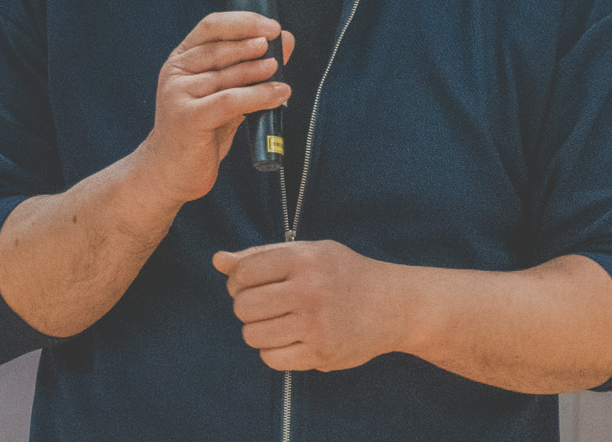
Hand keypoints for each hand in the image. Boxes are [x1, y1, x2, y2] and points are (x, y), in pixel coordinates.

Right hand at [126, 12, 293, 206]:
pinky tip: (278, 95)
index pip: (211, 27)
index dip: (243, 22)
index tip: (271, 26)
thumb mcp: (225, 96)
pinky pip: (230, 101)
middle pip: (220, 49)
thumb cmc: (199, 134)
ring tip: (280, 71)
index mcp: (181, 60)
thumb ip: (250, 70)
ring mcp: (178, 94)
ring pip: (227, 76)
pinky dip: (258, 96)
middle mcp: (176, 73)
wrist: (168, 174)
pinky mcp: (187, 118)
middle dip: (254, 45)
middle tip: (279, 46)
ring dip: (259, 71)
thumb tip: (285, 40)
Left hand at [212, 240, 419, 372]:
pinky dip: (272, 351)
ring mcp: (316, 324)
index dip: (237, 281)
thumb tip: (217, 259)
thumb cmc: (343, 273)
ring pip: (253, 335)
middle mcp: (310, 290)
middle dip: (245, 307)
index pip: (243, 273)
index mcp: (304, 259)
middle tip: (262, 305)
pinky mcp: (322, 353)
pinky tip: (288, 339)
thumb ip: (261, 255)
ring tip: (275, 322)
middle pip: (243, 306)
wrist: (394, 304)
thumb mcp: (308, 252)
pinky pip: (271, 358)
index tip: (248, 285)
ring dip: (257, 330)